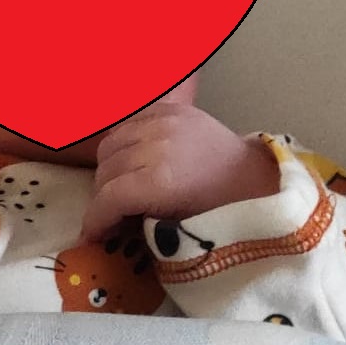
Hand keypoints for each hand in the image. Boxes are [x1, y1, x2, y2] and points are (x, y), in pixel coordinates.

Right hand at [81, 103, 279, 241]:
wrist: (256, 177)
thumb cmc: (223, 209)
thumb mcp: (179, 226)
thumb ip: (138, 224)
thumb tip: (107, 230)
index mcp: (161, 180)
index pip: (108, 198)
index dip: (94, 220)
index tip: (89, 236)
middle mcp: (156, 144)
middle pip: (105, 170)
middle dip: (102, 198)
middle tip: (109, 216)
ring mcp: (163, 121)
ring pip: (110, 143)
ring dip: (108, 169)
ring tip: (120, 187)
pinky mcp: (169, 108)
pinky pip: (127, 123)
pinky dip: (122, 143)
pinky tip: (131, 160)